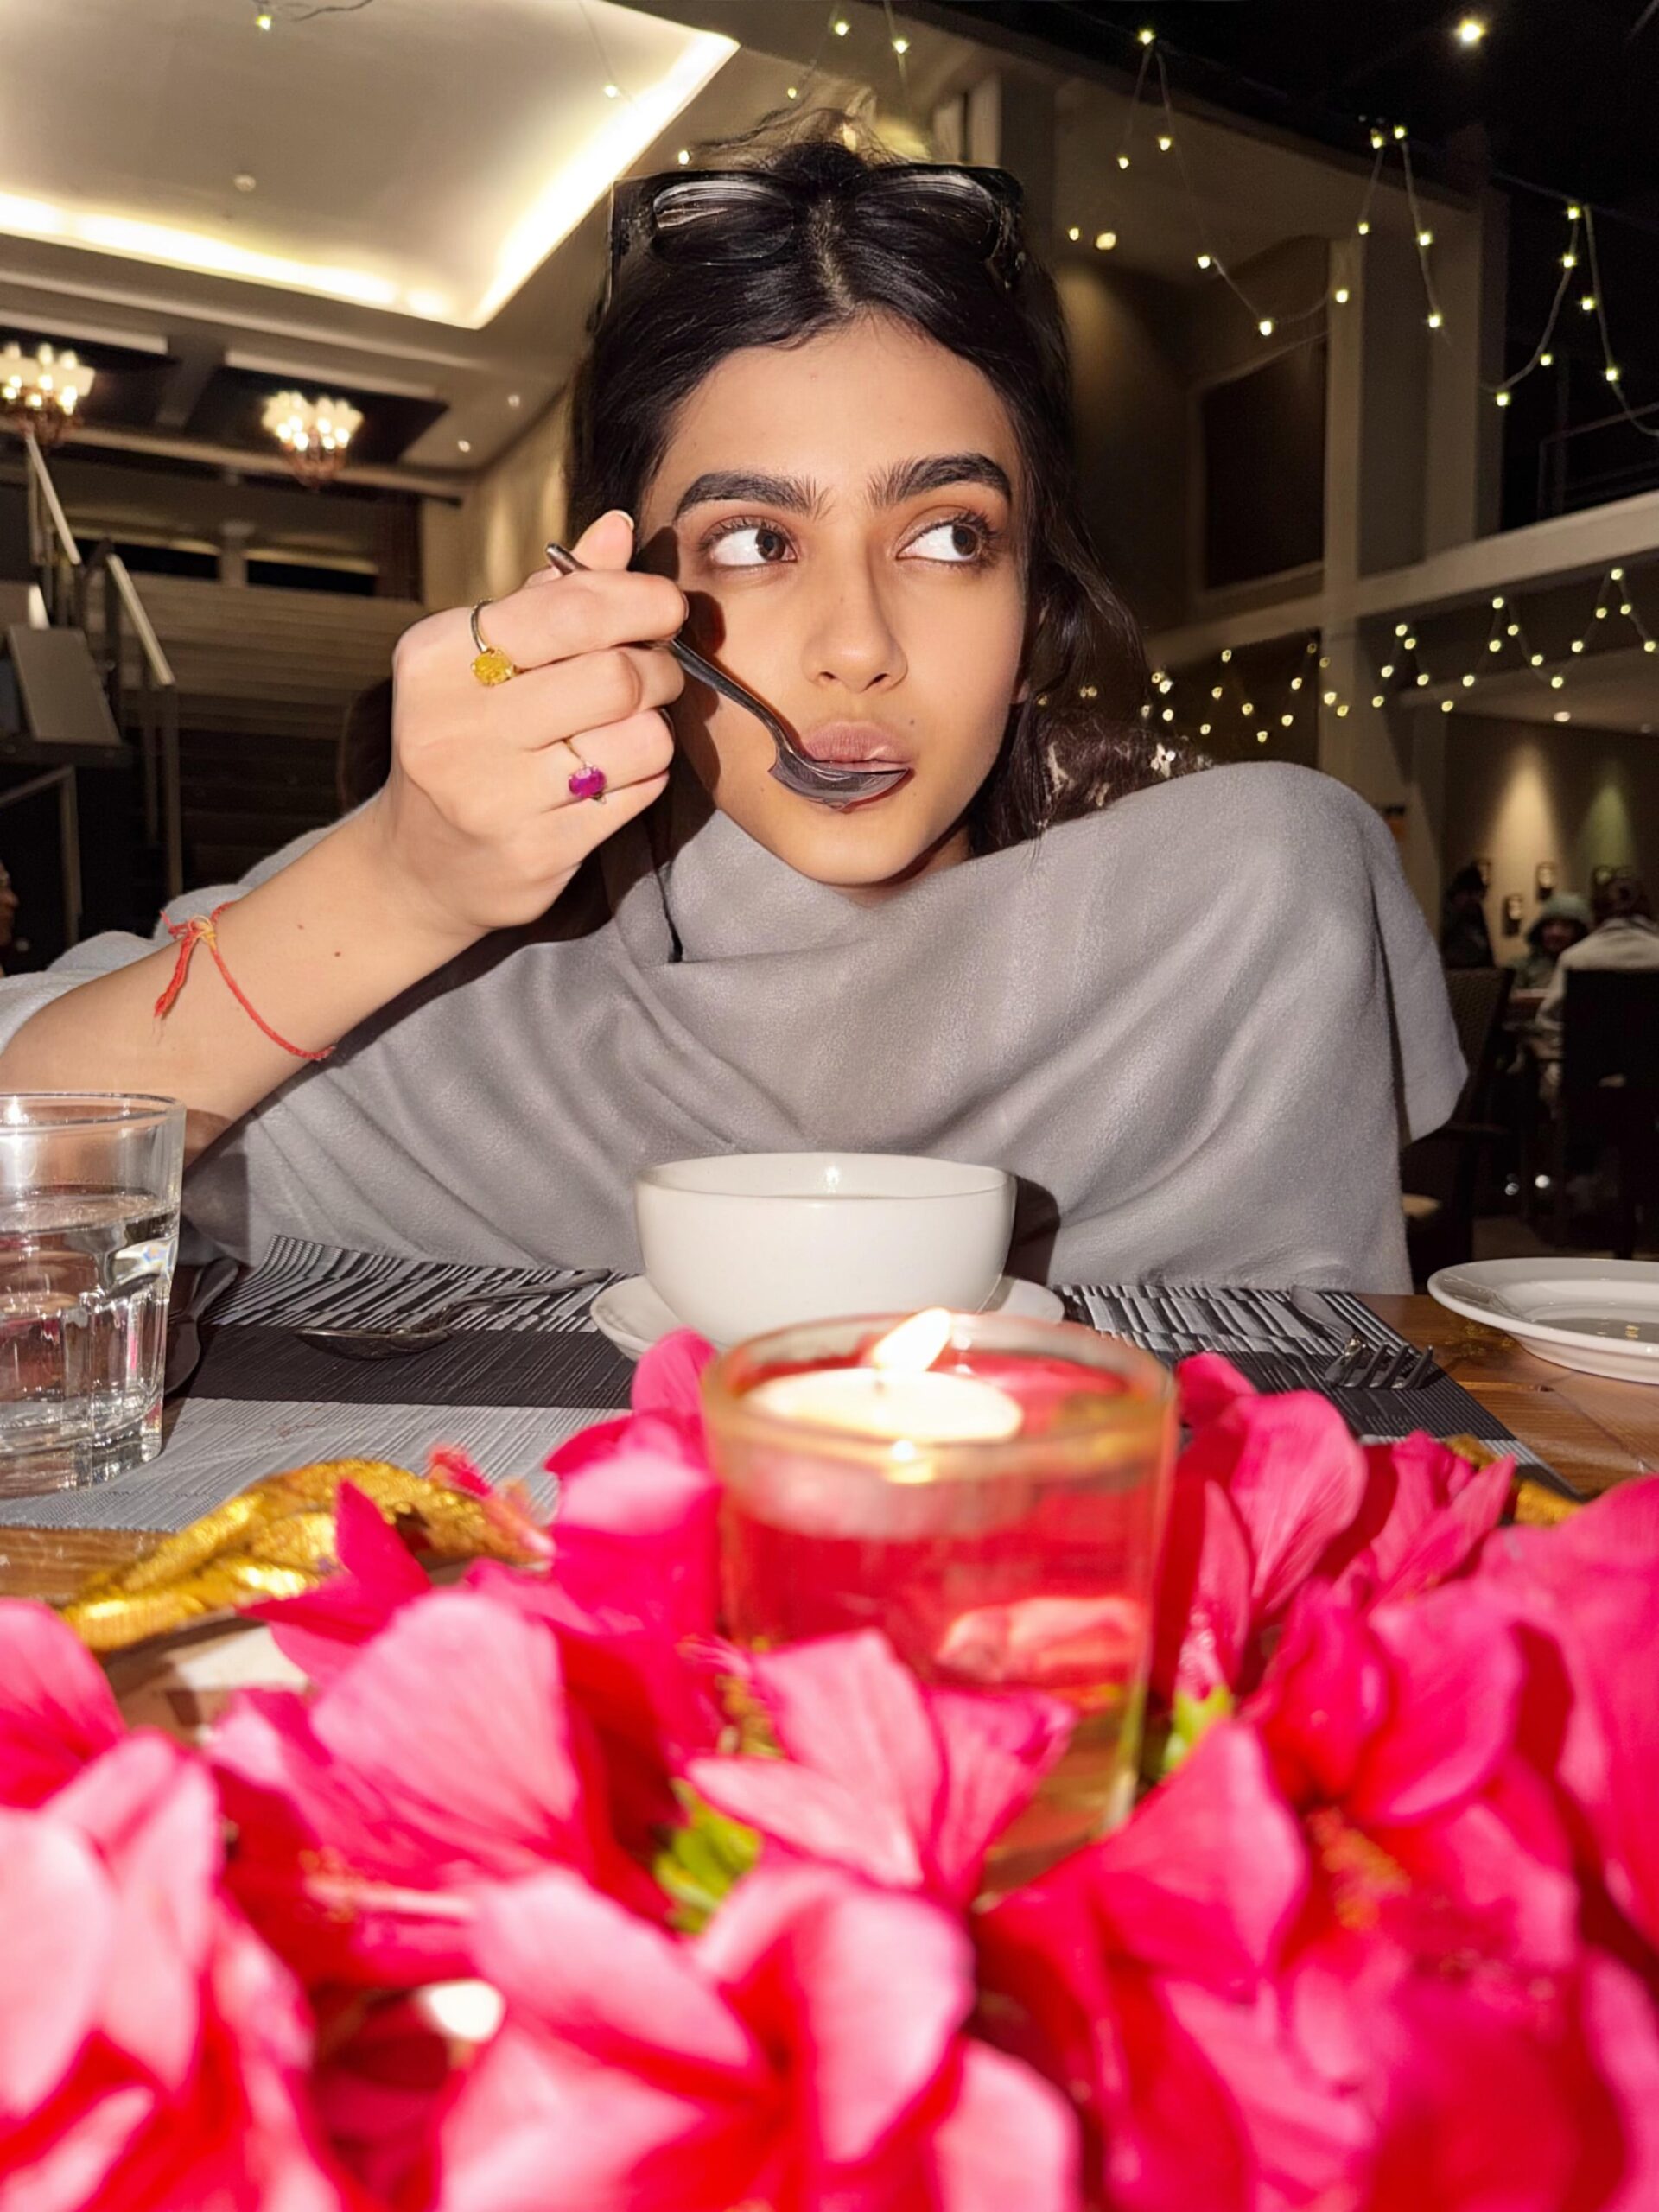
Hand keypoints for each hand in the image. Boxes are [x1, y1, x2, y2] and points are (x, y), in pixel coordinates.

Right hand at [369, 510, 683, 939]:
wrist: (420, 864)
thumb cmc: (467, 739)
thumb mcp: (486, 659)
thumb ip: (554, 596)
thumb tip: (618, 530)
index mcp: (437, 656)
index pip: (568, 610)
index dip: (639, 601)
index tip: (666, 607)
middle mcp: (454, 725)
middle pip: (615, 677)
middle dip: (658, 669)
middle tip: (657, 673)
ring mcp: (492, 797)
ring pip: (639, 739)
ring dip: (655, 728)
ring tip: (630, 727)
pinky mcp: (534, 852)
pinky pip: (637, 794)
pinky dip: (645, 777)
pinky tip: (615, 774)